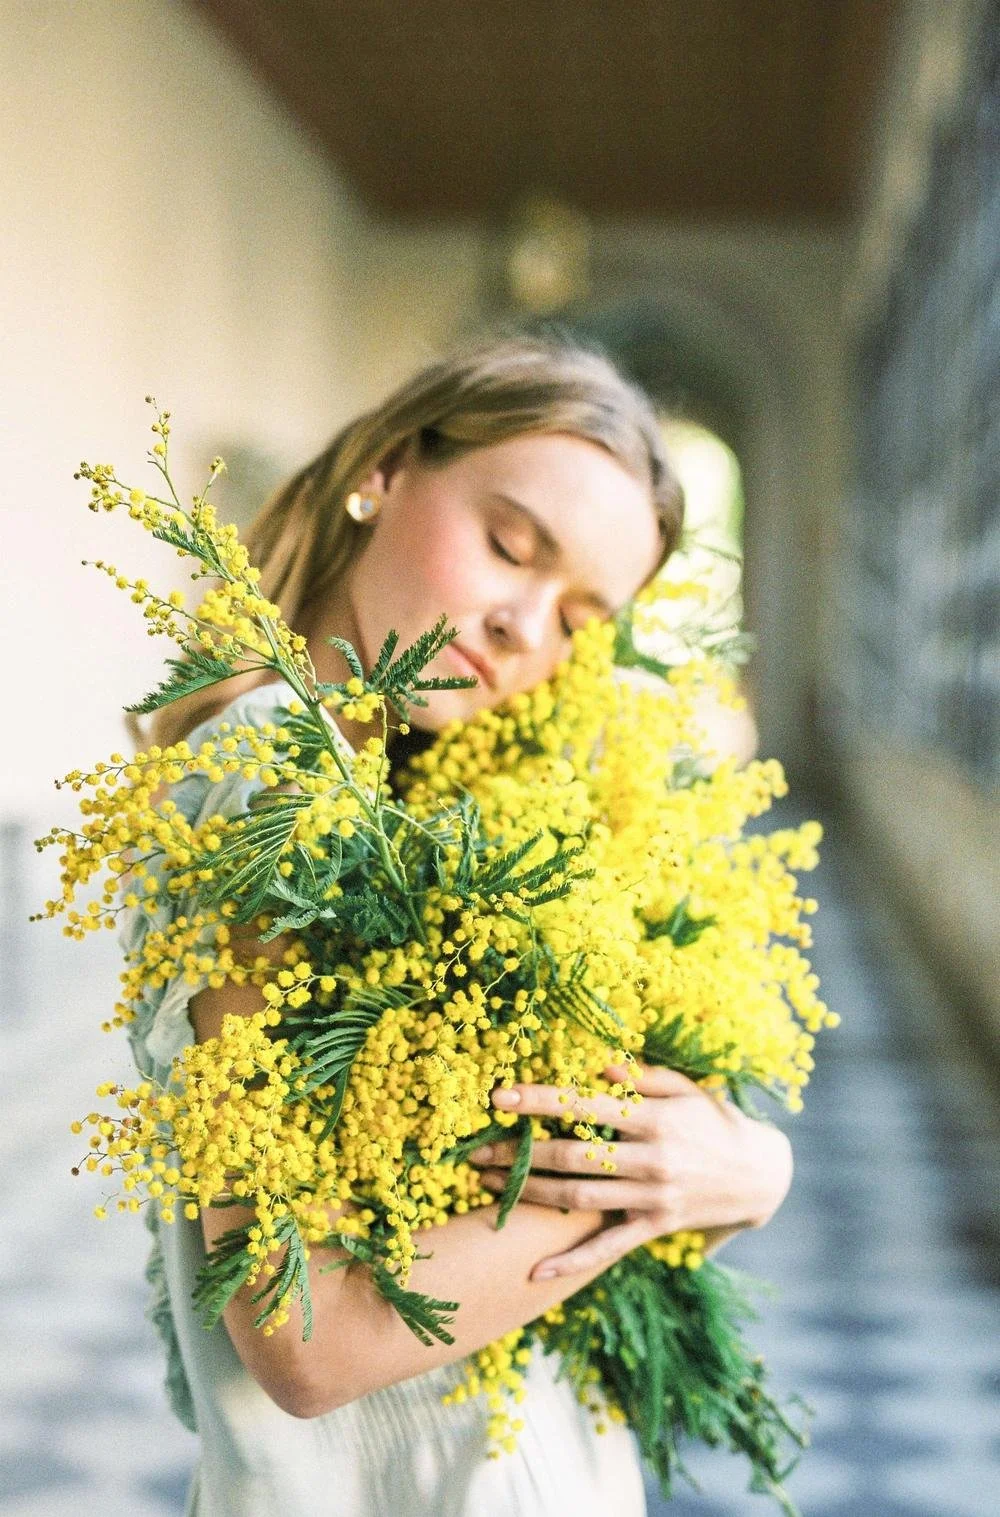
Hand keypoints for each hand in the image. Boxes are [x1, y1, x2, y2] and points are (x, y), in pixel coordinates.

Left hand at [469, 1063, 792, 1280]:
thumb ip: (642, 1077)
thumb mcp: (686, 1089)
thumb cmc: (716, 1121)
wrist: (760, 1174)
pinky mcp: (654, 1227)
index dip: (540, 1101)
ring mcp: (652, 1198)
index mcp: (654, 1119)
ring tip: (490, 1184)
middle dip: (521, 1152)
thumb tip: (598, 1065)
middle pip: (573, 1156)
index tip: (500, 1097)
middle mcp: (651, 1160)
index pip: (585, 1106)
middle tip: (477, 1149)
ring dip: (530, 1193)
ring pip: (579, 1198)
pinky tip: (534, 1271)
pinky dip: (569, 1262)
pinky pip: (607, 1249)